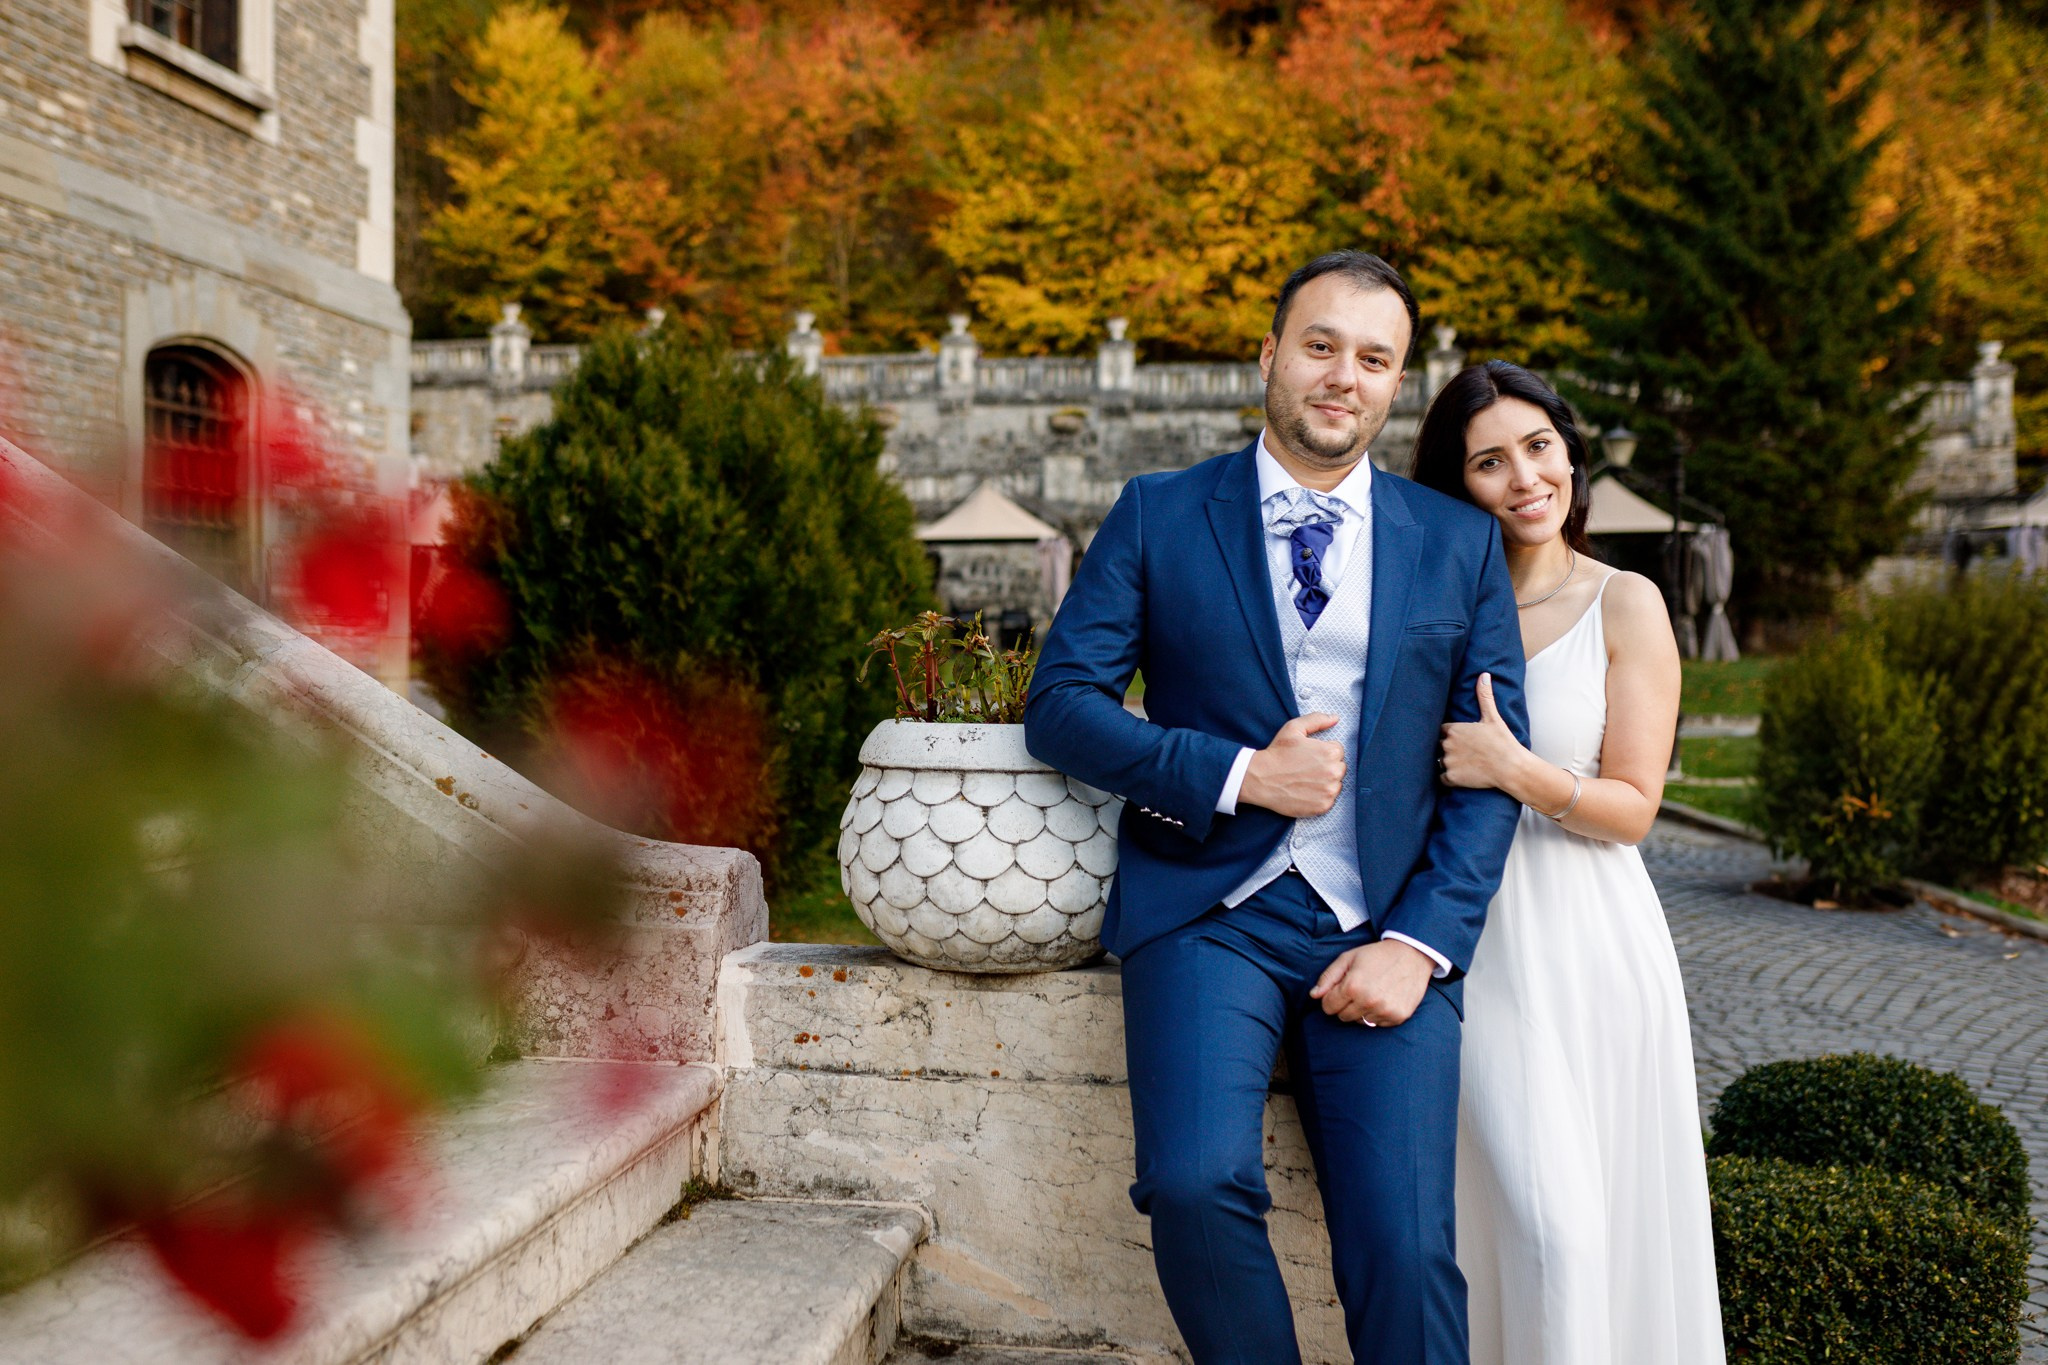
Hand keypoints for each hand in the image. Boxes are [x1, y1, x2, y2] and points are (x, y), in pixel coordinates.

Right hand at [1241, 713, 1345, 817]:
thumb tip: (1335, 718)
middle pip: (1339, 768)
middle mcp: (1334, 772)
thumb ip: (1317, 720)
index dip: (1323, 752)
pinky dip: (1320, 798)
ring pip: (1335, 785)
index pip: (1338, 751)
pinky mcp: (1323, 806)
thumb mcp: (1294, 729)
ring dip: (1325, 783)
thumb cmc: (1277, 753)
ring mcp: (1329, 791)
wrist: (1260, 779)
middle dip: (1326, 767)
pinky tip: (1305, 792)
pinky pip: (1329, 801)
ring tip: (1305, 781)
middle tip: (1306, 769)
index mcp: (1330, 752)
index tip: (1309, 757)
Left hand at [1310, 940, 1433, 1026]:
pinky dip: (1377, 1014)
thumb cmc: (1376, 955)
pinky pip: (1377, 1024)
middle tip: (1358, 989)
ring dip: (1361, 1010)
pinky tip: (1384, 998)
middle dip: (1345, 1005)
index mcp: (1352, 986)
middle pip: (1342, 1017)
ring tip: (1372, 992)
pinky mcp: (1397, 1017)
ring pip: (1360, 1022)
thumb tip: (1313, 996)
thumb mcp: (1348, 958)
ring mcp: (1384, 1011)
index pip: (1328, 1007)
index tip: (1340, 989)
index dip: (1331, 997)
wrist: (1412, 954)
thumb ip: (1328, 977)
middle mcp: (1368, 1001)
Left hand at [1439, 672, 1523, 790]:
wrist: (1511, 767)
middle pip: (1438, 745)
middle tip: (1464, 753)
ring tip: (1464, 764)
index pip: (1441, 730)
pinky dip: (1448, 778)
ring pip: (1439, 762)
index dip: (1449, 734)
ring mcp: (1448, 761)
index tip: (1460, 739)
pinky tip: (1461, 775)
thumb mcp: (1493, 717)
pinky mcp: (1451, 777)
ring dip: (1448, 763)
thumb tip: (1484, 675)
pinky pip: (1441, 778)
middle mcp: (1447, 744)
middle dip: (1447, 748)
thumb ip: (1485, 696)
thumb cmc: (1503, 742)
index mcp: (1454, 729)